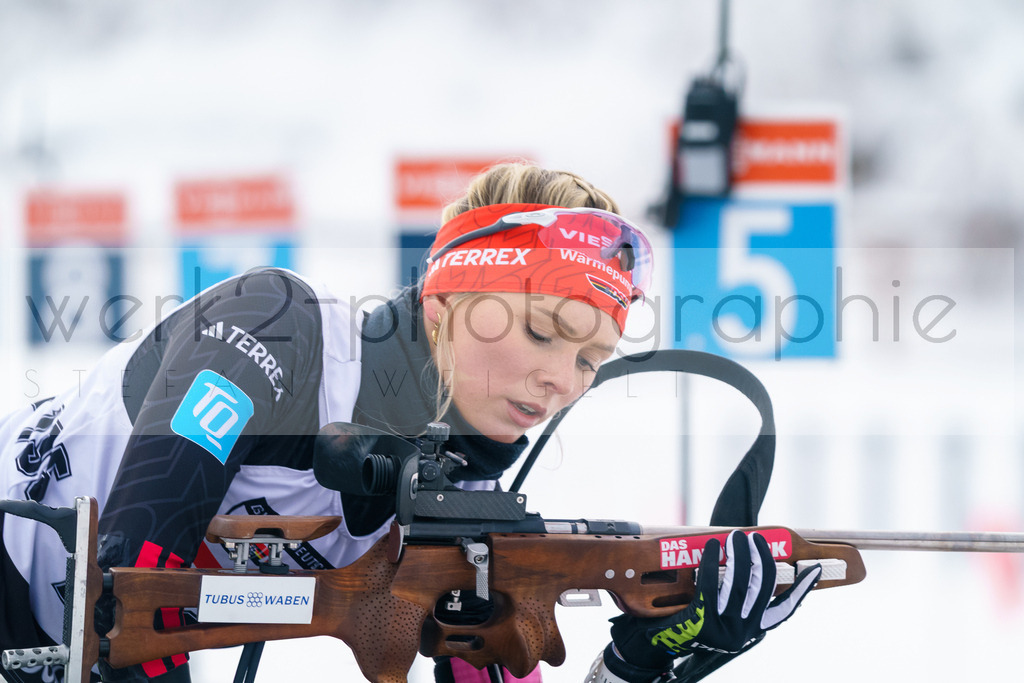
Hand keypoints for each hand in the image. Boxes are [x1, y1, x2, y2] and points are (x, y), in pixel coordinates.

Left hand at [609, 530, 820, 674]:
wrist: (655, 644)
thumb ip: (735, 596)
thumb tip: (747, 559)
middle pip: (763, 588)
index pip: (784, 610)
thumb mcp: (718, 615)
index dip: (801, 590)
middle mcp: (742, 632)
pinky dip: (714, 561)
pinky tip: (713, 546)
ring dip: (740, 555)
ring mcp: (723, 628)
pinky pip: (712, 584)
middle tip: (756, 538)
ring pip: (739, 584)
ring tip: (737, 536)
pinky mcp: (703, 620)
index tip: (813, 569)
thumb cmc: (688, 622)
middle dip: (762, 559)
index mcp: (751, 630)